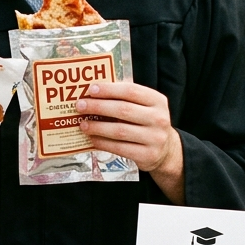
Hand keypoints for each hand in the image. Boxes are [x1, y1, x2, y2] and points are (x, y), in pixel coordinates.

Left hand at [76, 81, 184, 201]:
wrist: (165, 150)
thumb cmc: (146, 122)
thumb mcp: (144, 106)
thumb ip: (125, 97)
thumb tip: (93, 91)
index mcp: (157, 100)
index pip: (131, 91)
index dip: (109, 89)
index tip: (90, 89)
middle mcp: (159, 118)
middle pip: (123, 110)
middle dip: (98, 107)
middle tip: (80, 106)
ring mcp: (155, 138)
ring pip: (120, 131)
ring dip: (97, 127)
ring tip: (83, 124)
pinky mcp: (147, 155)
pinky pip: (119, 148)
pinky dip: (102, 143)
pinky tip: (92, 138)